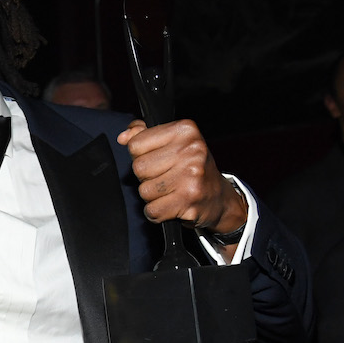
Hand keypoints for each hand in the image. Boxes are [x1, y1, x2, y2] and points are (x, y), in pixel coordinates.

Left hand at [118, 119, 247, 237]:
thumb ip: (146, 135)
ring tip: (171, 191)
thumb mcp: (174, 144)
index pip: (135, 144)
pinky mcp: (189, 200)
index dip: (141, 156)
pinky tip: (171, 205)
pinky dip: (157, 213)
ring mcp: (191, 176)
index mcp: (185, 130)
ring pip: (143, 190)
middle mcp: (191, 150)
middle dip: (146, 177)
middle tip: (166, 178)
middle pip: (138, 168)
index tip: (159, 160)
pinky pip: (152, 210)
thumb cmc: (193, 169)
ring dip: (152, 196)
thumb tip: (123, 137)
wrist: (220, 199)